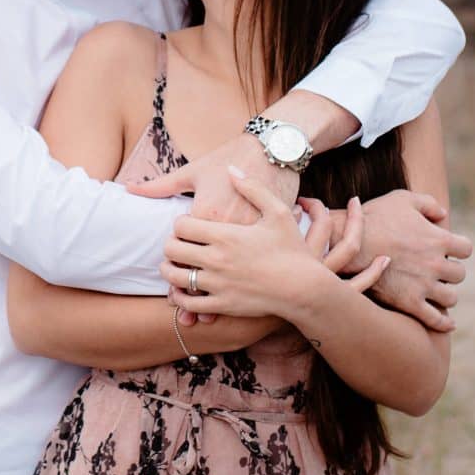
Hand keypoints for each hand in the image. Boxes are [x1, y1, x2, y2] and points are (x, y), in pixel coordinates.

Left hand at [130, 132, 303, 324]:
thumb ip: (253, 187)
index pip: (181, 225)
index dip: (180, 223)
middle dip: (172, 244)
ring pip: (175, 277)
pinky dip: (179, 297)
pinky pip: (189, 303)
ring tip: (175, 264)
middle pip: (172, 249)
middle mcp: (217, 259)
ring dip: (170, 269)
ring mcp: (218, 284)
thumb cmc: (292, 248)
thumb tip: (232, 169)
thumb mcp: (278, 211)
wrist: (304, 288)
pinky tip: (182, 290)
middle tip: (178, 243)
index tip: (188, 225)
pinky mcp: (223, 305)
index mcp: (226, 234)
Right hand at [323, 189, 469, 332]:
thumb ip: (427, 203)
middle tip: (436, 271)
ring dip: (445, 295)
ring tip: (436, 292)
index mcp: (438, 239)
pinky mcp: (409, 303)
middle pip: (459, 274)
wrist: (346, 243)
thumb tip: (444, 214)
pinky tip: (448, 324)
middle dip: (450, 272)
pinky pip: (436, 319)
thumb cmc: (373, 218)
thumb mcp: (401, 198)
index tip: (448, 250)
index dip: (458, 249)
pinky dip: (444, 324)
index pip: (466, 249)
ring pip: (450, 298)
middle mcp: (436, 264)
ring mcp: (423, 285)